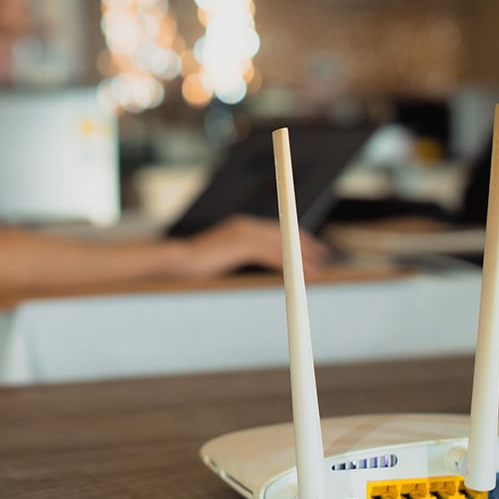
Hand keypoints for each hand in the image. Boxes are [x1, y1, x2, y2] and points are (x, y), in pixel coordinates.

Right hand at [177, 215, 327, 276]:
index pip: (275, 229)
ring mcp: (244, 234)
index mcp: (241, 225)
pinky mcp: (242, 246)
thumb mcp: (222, 256)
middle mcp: (245, 225)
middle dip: (304, 245)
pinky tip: (300, 273)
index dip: (294, 238)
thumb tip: (250, 263)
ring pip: (281, 244)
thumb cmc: (194, 263)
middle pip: (283, 233)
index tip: (308, 249)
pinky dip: (289, 264)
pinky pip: (272, 255)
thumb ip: (238, 255)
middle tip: (322, 257)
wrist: (177, 260)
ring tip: (317, 268)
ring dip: (301, 257)